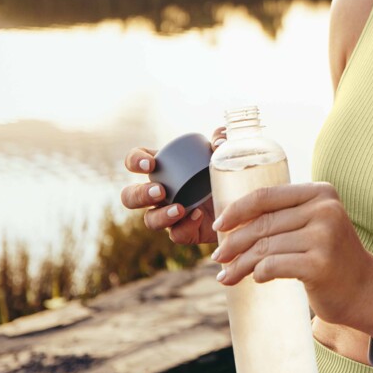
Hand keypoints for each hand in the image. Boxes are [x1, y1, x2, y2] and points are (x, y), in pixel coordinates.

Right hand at [119, 127, 225, 245]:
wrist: (242, 203)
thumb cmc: (225, 171)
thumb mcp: (224, 152)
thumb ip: (221, 138)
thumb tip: (219, 142)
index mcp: (163, 167)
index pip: (135, 161)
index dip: (135, 161)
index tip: (150, 164)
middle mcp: (160, 192)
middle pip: (130, 197)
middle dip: (139, 194)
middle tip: (160, 191)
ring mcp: (169, 214)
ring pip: (149, 220)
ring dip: (160, 216)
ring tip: (179, 208)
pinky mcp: (184, 232)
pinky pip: (176, 234)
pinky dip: (185, 226)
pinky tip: (198, 215)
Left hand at [212, 181, 372, 336]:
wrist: (366, 291)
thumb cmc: (333, 258)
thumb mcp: (316, 224)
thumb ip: (287, 215)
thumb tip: (233, 223)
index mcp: (321, 192)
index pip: (267, 196)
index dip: (238, 210)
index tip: (219, 225)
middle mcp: (324, 210)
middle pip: (263, 224)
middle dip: (234, 242)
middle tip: (218, 257)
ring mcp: (324, 237)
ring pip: (264, 247)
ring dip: (240, 264)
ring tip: (227, 275)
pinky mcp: (319, 264)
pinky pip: (273, 266)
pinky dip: (258, 273)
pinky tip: (254, 279)